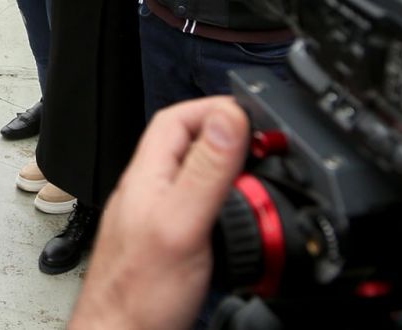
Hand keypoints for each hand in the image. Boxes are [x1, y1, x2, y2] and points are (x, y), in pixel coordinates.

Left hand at [69, 97, 249, 329]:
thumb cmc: (137, 294)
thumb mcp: (181, 223)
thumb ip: (205, 171)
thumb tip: (229, 118)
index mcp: (148, 177)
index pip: (177, 118)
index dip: (215, 107)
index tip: (253, 114)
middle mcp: (151, 192)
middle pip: (189, 144)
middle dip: (228, 133)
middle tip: (264, 140)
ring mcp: (159, 218)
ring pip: (196, 176)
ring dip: (228, 166)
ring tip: (258, 166)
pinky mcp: (172, 244)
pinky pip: (200, 207)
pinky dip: (226, 202)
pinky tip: (239, 212)